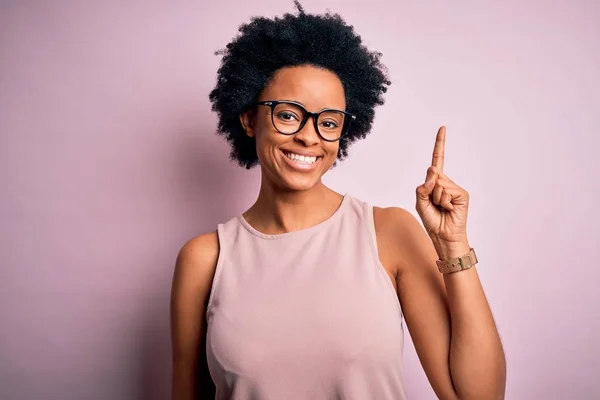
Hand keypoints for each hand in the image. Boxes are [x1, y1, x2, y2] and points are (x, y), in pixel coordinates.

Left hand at [416, 126, 469, 255]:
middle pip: (432, 176)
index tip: (443, 128)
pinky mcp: (462, 194)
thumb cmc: (432, 220)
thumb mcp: (420, 203)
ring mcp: (455, 188)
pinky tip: (449, 209)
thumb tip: (434, 172)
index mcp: (436, 182)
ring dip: (435, 199)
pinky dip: (443, 202)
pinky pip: (446, 191)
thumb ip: (423, 187)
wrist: (444, 236)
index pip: (438, 160)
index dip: (440, 144)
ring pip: (438, 184)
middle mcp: (446, 182)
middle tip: (434, 205)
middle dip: (427, 192)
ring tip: (441, 209)